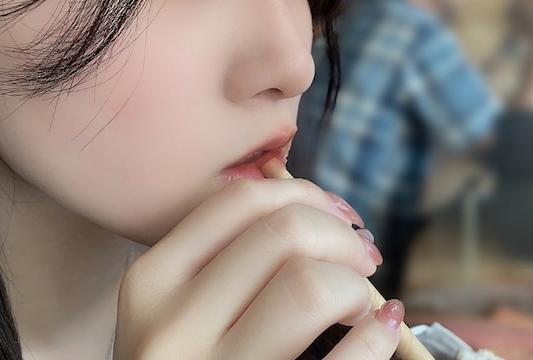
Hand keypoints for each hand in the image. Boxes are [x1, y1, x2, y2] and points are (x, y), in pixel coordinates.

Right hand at [112, 177, 401, 358]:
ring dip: (355, 284)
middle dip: (341, 234)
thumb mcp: (176, 308)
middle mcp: (171, 327)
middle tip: (363, 257)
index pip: (241, 201)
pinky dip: (377, 338)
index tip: (338, 214)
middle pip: (284, 233)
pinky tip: (381, 330)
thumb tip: (322, 210)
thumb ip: (224, 256)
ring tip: (360, 302)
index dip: (305, 194)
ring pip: (309, 286)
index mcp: (151, 282)